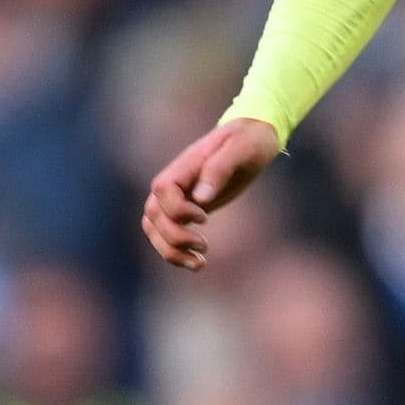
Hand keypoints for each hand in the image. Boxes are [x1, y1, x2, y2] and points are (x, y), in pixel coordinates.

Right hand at [141, 117, 280, 269]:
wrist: (252, 139)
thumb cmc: (249, 141)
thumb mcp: (241, 149)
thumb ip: (219, 169)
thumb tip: (202, 198)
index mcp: (185, 165)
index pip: (162, 189)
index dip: (177, 208)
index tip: (205, 217)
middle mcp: (176, 182)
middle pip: (152, 214)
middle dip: (174, 237)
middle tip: (205, 246)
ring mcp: (178, 197)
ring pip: (154, 228)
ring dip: (170, 251)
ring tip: (199, 265)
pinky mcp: (187, 210)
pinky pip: (167, 233)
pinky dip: (176, 252)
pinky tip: (199, 263)